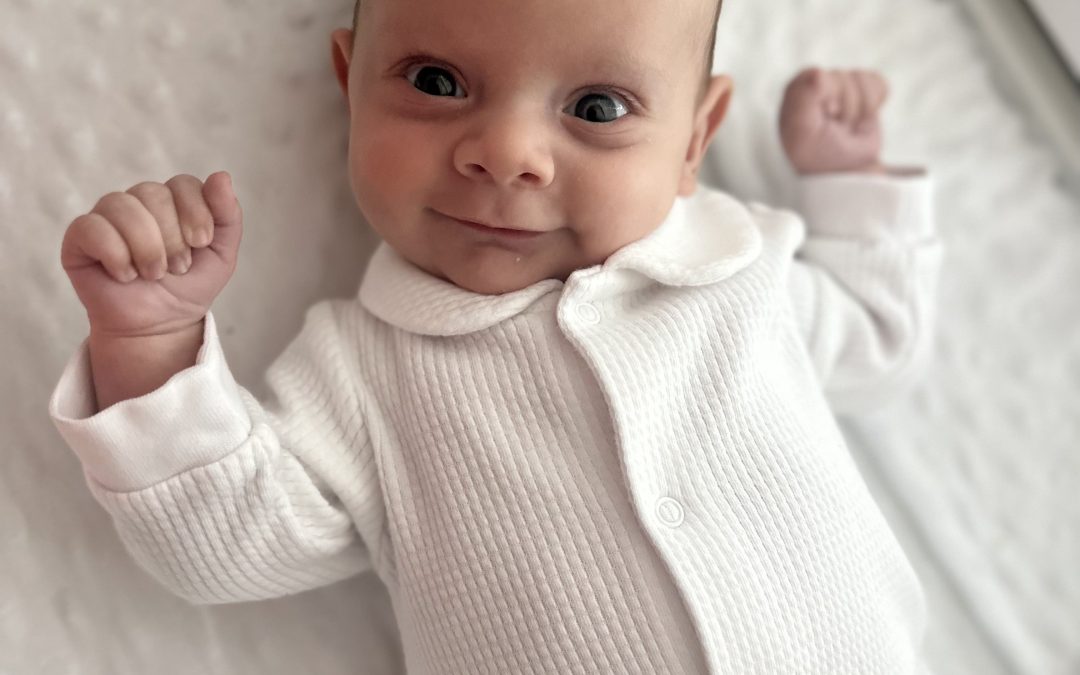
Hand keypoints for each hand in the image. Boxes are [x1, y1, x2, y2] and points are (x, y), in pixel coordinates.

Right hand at [60, 171, 242, 338]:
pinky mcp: (80, 238)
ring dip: (146, 248)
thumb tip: (222, 175)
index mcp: (171, 201)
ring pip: (122, 206)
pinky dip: (116, 255)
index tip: (200, 243)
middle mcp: (137, 202)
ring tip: (153, 275)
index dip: (195, 212)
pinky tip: (125, 276)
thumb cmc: (188, 287)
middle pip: (153, 193)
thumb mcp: (221, 254)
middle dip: (172, 238)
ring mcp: (106, 217)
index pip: (183, 183)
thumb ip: (227, 215)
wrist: (160, 326)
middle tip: (176, 267)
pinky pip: (92, 227)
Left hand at [779, 68, 888, 174]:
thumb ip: (803, 99)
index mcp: (797, 89)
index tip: (825, 119)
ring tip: (847, 126)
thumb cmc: (818, 153)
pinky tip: (861, 120)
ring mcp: (841, 86)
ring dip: (860, 110)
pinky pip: (878, 84)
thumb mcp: (802, 132)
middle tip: (836, 128)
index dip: (827, 98)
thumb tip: (817, 72)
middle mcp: (817, 83)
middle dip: (846, 108)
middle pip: (842, 78)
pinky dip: (874, 105)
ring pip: (862, 80)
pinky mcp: (864, 91)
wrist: (846, 171)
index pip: (820, 76)